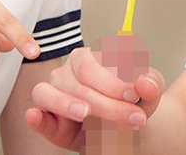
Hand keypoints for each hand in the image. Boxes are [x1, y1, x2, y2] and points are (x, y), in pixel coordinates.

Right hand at [25, 46, 164, 150]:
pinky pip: (37, 115)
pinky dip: (36, 117)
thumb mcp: (148, 93)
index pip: (94, 63)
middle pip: (78, 82)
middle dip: (107, 103)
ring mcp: (53, 92)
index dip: (113, 80)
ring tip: (86, 113)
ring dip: (66, 103)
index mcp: (90, 57)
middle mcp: (68, 71)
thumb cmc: (133, 103)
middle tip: (133, 118)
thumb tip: (144, 84)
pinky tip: (35, 116)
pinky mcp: (47, 117)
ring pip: (49, 93)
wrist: (127, 128)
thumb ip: (151, 85)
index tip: (134, 96)